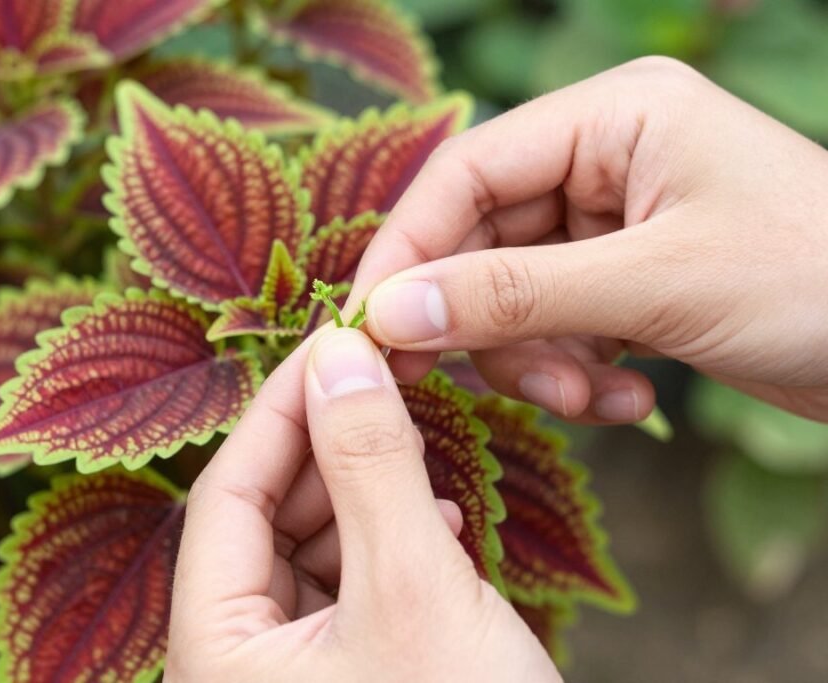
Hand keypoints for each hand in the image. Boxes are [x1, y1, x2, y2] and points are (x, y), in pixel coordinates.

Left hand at [166, 329, 559, 681]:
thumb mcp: (414, 588)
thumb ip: (369, 463)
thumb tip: (340, 351)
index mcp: (214, 649)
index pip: (225, 493)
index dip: (281, 408)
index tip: (336, 340)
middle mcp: (237, 663)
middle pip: (265, 517)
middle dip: (328, 445)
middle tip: (385, 377)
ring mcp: (291, 674)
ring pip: (312, 548)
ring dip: (363, 492)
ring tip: (417, 448)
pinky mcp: (347, 678)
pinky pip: (348, 589)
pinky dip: (387, 545)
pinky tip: (434, 523)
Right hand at [348, 57, 827, 422]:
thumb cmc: (813, 281)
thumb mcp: (654, 285)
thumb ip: (511, 297)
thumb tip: (387, 315)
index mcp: (612, 118)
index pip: (467, 173)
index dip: (408, 250)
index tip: (370, 327)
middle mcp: (606, 160)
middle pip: (482, 240)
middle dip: (485, 323)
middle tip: (465, 384)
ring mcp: (617, 224)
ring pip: (515, 294)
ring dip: (535, 358)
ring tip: (585, 397)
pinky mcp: (630, 281)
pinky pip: (559, 324)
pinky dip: (574, 369)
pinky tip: (624, 397)